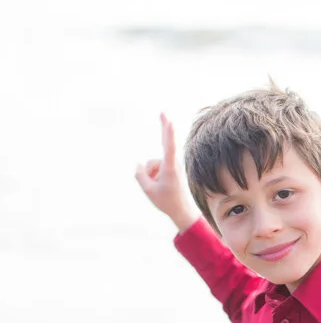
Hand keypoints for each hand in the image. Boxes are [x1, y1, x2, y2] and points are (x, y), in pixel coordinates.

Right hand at [135, 114, 200, 231]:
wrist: (181, 210)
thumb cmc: (166, 201)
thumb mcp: (148, 190)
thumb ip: (140, 175)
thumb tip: (138, 164)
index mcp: (170, 168)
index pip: (169, 147)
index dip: (168, 134)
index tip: (169, 122)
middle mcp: (172, 164)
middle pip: (165, 142)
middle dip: (164, 127)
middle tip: (163, 112)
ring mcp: (171, 165)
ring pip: (152, 164)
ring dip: (150, 175)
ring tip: (159, 188)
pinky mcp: (168, 168)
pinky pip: (154, 168)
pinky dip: (152, 176)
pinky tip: (158, 185)